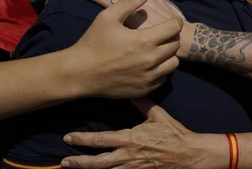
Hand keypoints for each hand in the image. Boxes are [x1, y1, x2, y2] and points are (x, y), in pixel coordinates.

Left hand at [61, 98, 199, 168]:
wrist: (188, 154)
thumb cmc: (173, 133)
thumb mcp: (158, 115)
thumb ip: (142, 103)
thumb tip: (131, 91)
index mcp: (130, 139)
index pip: (101, 140)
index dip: (82, 140)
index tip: (68, 138)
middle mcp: (127, 155)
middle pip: (97, 162)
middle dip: (79, 162)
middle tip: (64, 161)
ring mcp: (132, 168)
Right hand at [65, 0, 181, 98]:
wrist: (80, 73)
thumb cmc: (93, 42)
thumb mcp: (108, 17)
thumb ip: (129, 2)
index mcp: (145, 40)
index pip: (174, 28)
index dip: (174, 22)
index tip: (170, 21)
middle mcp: (151, 60)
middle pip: (175, 45)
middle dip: (171, 38)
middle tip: (160, 34)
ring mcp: (149, 77)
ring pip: (173, 63)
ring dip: (168, 55)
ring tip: (156, 50)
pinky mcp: (145, 89)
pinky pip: (163, 79)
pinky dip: (160, 71)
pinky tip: (148, 65)